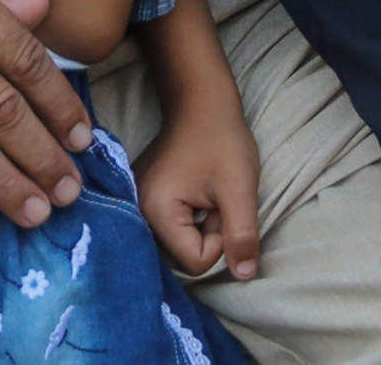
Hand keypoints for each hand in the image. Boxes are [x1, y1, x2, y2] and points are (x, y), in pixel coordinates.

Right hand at [136, 93, 262, 281]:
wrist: (201, 102)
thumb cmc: (221, 140)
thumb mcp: (240, 188)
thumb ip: (242, 236)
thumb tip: (244, 277)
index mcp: (155, 212)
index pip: (195, 263)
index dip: (220, 239)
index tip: (223, 204)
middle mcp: (135, 214)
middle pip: (181, 260)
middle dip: (207, 237)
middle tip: (215, 199)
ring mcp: (135, 208)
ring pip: (176, 248)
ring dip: (199, 230)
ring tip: (206, 196)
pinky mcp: (142, 201)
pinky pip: (168, 232)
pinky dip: (187, 221)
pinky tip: (194, 195)